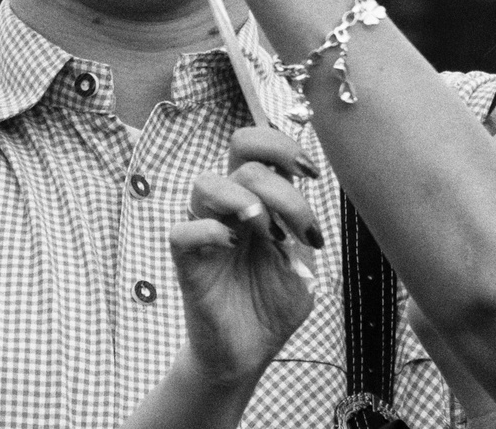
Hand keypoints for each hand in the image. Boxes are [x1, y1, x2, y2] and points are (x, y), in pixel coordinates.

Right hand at [170, 128, 323, 382]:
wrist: (250, 351)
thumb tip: (299, 210)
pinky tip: (233, 247)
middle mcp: (229, 206)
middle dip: (279, 185)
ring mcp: (205, 230)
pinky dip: (211, 232)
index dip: (284, 145)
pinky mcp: (186, 261)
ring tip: (267, 234)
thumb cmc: (274, 304)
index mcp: (258, 198)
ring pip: (206, 183)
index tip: (312, 173)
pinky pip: (183, 230)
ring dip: (245, 201)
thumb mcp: (303, 264)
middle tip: (296, 229)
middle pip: (239, 151)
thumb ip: (302, 231)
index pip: (257, 144)